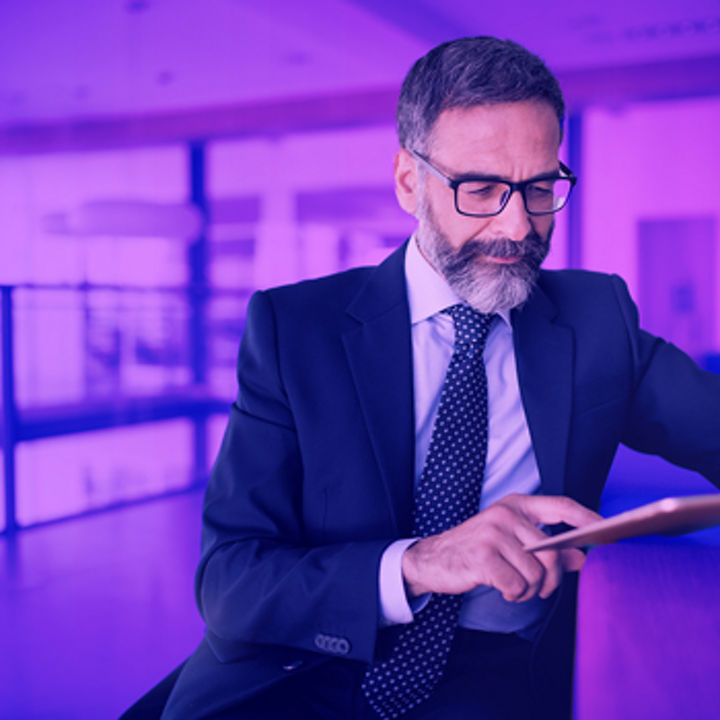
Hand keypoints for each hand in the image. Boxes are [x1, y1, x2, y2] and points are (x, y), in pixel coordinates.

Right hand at [401, 493, 600, 602]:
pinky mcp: (482, 556)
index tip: (610, 529)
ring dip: (530, 591)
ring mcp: (492, 533)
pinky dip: (515, 596)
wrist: (434, 558)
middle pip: (552, 552)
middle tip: (541, 588)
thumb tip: (583, 557)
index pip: (561, 506)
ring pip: (536, 573)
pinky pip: (518, 586)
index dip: (588, 518)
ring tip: (514, 587)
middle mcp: (505, 514)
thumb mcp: (513, 542)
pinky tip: (503, 589)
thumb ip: (548, 548)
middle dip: (552, 579)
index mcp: (516, 505)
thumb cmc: (478, 550)